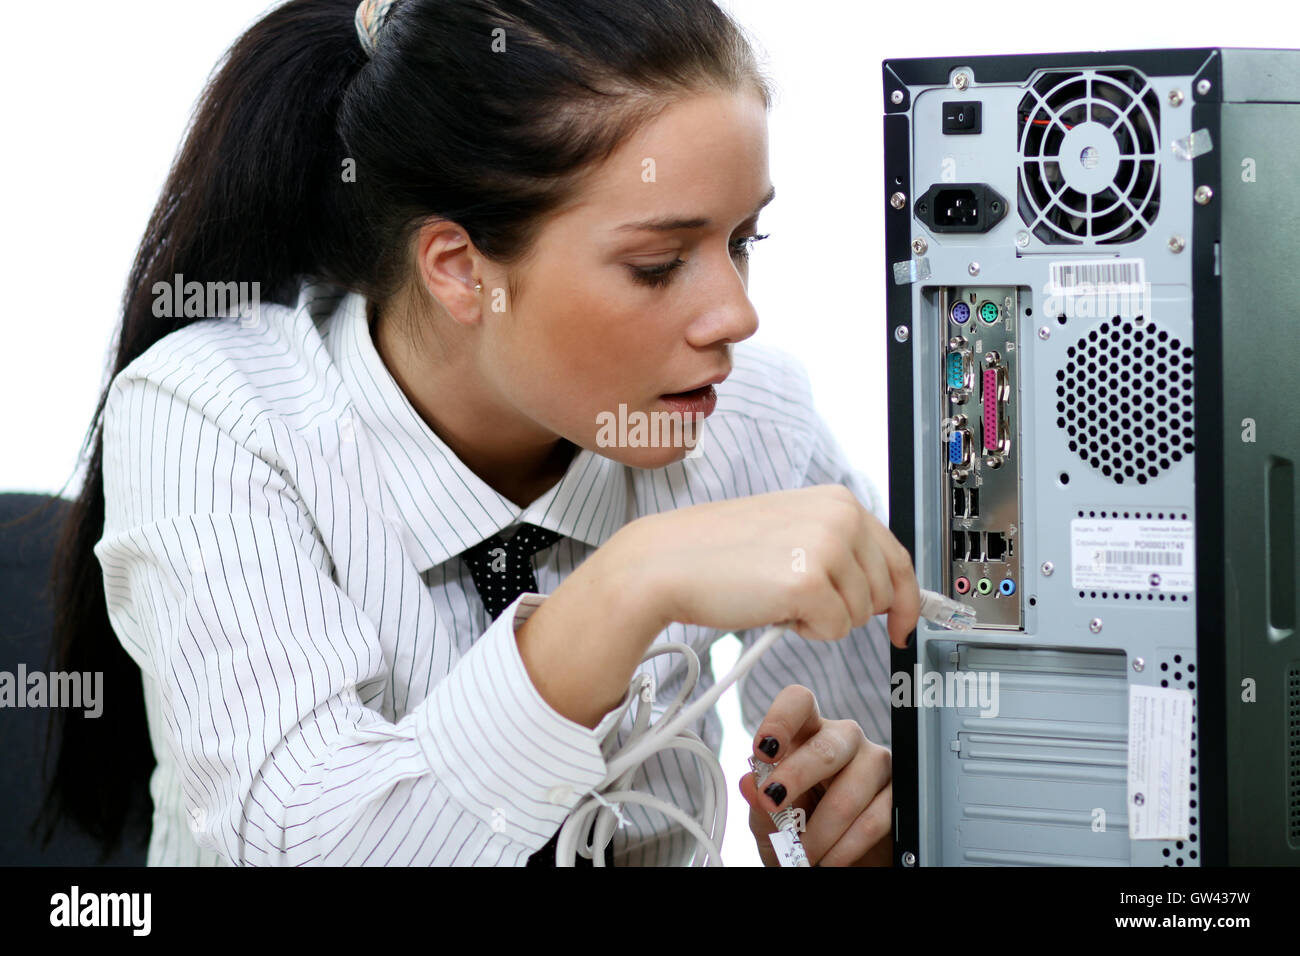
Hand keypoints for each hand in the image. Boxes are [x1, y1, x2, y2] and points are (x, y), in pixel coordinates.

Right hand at [614, 484, 920, 648]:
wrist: (666, 562)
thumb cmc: (718, 553)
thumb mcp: (791, 533)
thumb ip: (837, 549)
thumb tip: (887, 592)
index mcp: (838, 501)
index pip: (897, 557)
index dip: (906, 600)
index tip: (905, 625)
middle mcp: (840, 517)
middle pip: (884, 593)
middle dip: (848, 610)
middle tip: (799, 601)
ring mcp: (827, 547)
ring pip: (860, 615)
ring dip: (821, 618)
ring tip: (776, 595)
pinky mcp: (810, 582)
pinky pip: (835, 631)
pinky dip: (805, 630)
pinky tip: (771, 606)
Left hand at [739, 685, 892, 866]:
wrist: (832, 864)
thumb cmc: (799, 830)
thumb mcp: (770, 819)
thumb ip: (760, 802)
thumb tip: (750, 784)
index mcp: (806, 733)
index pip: (799, 703)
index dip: (781, 720)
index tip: (763, 750)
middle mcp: (843, 740)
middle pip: (826, 746)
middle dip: (796, 777)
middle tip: (774, 804)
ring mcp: (875, 764)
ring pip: (850, 791)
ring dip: (821, 831)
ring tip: (803, 853)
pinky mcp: (898, 793)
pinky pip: (874, 819)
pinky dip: (845, 846)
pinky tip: (830, 859)